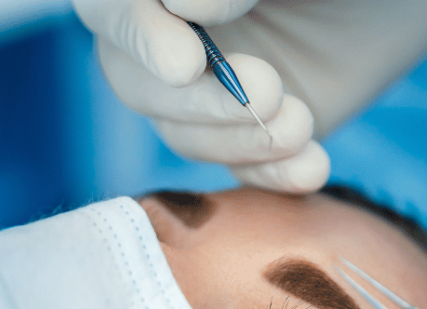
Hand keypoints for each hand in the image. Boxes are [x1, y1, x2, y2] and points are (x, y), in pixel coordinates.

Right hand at [73, 0, 426, 192]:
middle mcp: (174, 27)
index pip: (112, 7)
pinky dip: (272, 173)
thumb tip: (183, 4)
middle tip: (269, 92)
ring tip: (303, 121)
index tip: (187, 60)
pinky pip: (238, 165)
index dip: (138, 35)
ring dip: (240, 139)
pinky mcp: (252, 129)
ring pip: (181, 131)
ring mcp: (211, 82)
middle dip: (200, 101)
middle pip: (133, 78)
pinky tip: (313, 167)